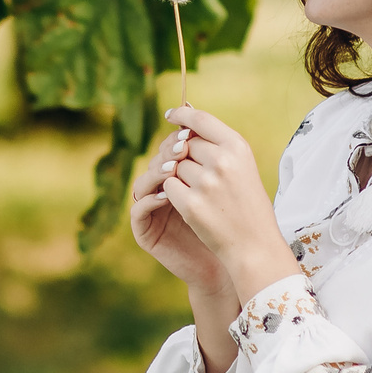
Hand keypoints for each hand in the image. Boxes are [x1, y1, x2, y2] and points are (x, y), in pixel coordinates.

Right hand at [130, 146, 230, 296]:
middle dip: (167, 153)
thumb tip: (201, 114)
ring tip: (174, 169)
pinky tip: (167, 195)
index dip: (176, 139)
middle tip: (182, 149)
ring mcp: (151, 210)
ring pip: (142, 182)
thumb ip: (212, 154)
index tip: (190, 133)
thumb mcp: (223, 182)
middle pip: (154, 162)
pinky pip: (138, 209)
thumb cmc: (230, 220)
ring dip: (156, 173)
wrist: (233, 259)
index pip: (168, 148)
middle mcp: (161, 190)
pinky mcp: (145, 231)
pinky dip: (150, 199)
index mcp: (179, 176)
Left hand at [153, 107, 290, 301]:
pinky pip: (167, 187)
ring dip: (179, 177)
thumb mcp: (243, 167)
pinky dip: (173, 194)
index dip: (182, 115)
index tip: (171, 115)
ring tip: (199, 193)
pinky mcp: (191, 204)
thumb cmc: (248, 205)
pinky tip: (190, 204)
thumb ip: (217, 145)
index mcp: (238, 147)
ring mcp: (205, 183)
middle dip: (182, 156)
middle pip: (184, 145)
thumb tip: (184, 123)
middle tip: (192, 172)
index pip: (200, 119)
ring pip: (173, 166)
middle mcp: (222, 161)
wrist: (255, 246)